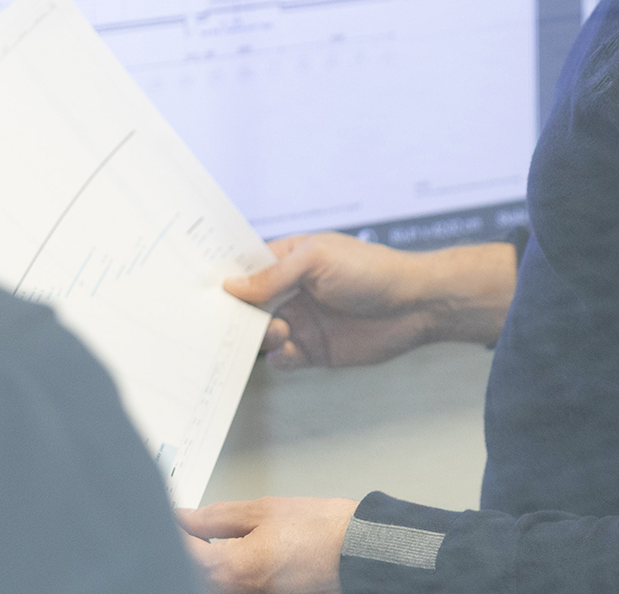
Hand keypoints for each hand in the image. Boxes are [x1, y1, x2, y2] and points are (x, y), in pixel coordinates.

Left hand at [178, 496, 356, 593]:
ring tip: (210, 535)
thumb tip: (183, 517)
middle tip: (187, 524)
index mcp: (233, 570)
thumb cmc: (324, 531)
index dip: (171, 531)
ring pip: (212, 581)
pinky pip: (232, 585)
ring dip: (205, 560)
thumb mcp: (262, 510)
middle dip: (185, 548)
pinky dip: (225, 569)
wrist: (364, 552)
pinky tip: (230, 551)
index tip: (170, 515)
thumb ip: (214, 516)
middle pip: (194, 573)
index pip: (181, 553)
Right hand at [226, 234, 516, 367]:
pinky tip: (289, 349)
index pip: (246, 268)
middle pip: (248, 305)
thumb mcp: (317, 260)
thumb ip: (273, 275)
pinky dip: (279, 358)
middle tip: (220, 320)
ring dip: (259, 335)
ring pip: (261, 334)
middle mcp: (290, 291)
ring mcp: (302, 321)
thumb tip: (232, 287)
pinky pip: (284, 359)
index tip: (202, 289)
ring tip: (278, 330)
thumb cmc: (371, 270)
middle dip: (233, 313)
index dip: (225, 278)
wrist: (416, 304)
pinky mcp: (315, 351)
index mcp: (288, 259)